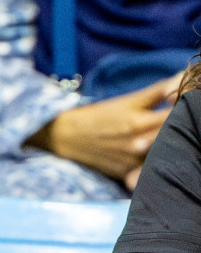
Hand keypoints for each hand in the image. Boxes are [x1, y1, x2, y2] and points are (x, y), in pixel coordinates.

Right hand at [35, 73, 181, 182]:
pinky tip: (166, 157)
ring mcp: (133, 159)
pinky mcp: (128, 174)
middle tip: (193, 118)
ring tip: (184, 138)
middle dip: (186, 124)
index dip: (189, 104)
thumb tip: (185, 78)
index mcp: (137, 118)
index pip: (175, 111)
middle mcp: (137, 140)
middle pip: (174, 133)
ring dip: (177, 144)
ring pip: (166, 152)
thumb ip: (157, 91)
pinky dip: (162, 163)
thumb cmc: (97, 115)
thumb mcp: (125, 100)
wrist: (65, 136)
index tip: (194, 98)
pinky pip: (152, 170)